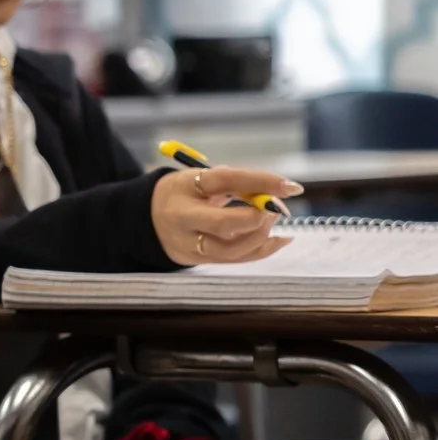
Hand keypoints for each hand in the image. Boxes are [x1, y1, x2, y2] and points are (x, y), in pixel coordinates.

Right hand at [151, 166, 300, 266]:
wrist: (147, 219)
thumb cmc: (185, 193)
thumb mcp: (203, 179)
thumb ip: (236, 183)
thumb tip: (279, 190)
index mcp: (183, 188)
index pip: (225, 181)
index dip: (261, 182)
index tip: (292, 187)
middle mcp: (182, 219)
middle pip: (223, 223)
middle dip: (258, 217)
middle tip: (276, 208)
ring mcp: (189, 244)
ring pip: (232, 249)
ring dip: (262, 235)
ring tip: (273, 220)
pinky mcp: (199, 260)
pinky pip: (236, 259)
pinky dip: (263, 249)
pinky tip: (280, 239)